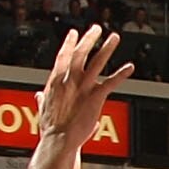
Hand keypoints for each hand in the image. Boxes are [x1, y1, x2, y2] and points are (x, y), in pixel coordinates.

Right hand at [35, 24, 132, 147]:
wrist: (58, 139)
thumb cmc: (50, 128)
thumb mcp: (43, 109)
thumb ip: (42, 99)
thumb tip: (38, 96)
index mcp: (55, 81)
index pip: (62, 57)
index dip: (69, 44)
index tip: (73, 33)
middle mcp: (69, 80)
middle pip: (80, 53)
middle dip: (89, 39)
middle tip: (97, 28)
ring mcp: (82, 87)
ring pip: (96, 62)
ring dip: (107, 48)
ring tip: (115, 37)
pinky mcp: (95, 97)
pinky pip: (111, 82)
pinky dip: (121, 74)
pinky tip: (130, 67)